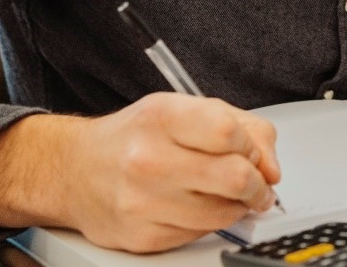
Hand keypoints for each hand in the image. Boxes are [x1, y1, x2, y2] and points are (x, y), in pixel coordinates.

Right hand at [0, 93, 280, 252]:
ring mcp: (142, 202)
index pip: (230, 134)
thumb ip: (243, 128)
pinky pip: (199, 235)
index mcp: (162, 117)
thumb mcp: (186, 110)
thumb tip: (271, 169)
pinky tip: (197, 207)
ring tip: (228, 196)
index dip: (251, 147)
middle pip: (234, 178)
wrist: (75, 170)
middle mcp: (148, 159)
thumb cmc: (136, 137)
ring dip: (237, 208)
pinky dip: (209, 224)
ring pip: (222, 213)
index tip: (251, 153)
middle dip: (258, 185)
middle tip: (259, 186)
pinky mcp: (142, 237)